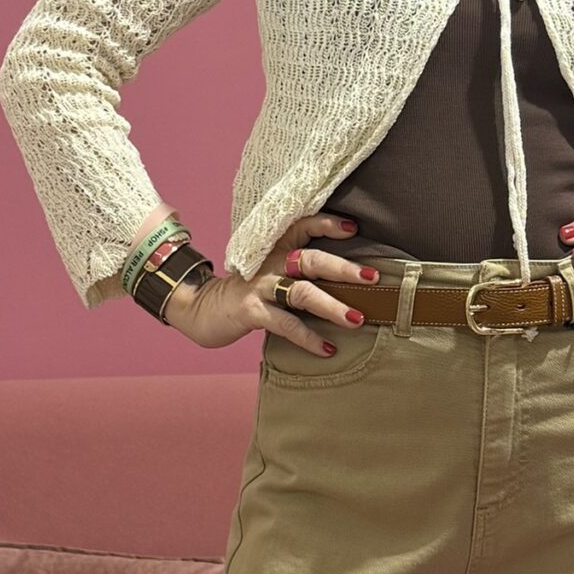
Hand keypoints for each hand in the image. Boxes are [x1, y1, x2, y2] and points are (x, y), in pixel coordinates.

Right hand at [165, 213, 377, 357]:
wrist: (200, 307)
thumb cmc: (247, 289)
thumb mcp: (270, 269)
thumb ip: (300, 268)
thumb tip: (349, 277)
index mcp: (276, 247)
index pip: (302, 225)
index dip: (327, 224)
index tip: (353, 228)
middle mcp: (270, 262)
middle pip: (311, 259)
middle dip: (343, 268)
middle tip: (372, 277)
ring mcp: (260, 286)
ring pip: (302, 292)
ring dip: (332, 306)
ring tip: (358, 319)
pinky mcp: (251, 311)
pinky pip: (286, 324)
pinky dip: (309, 338)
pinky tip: (328, 349)